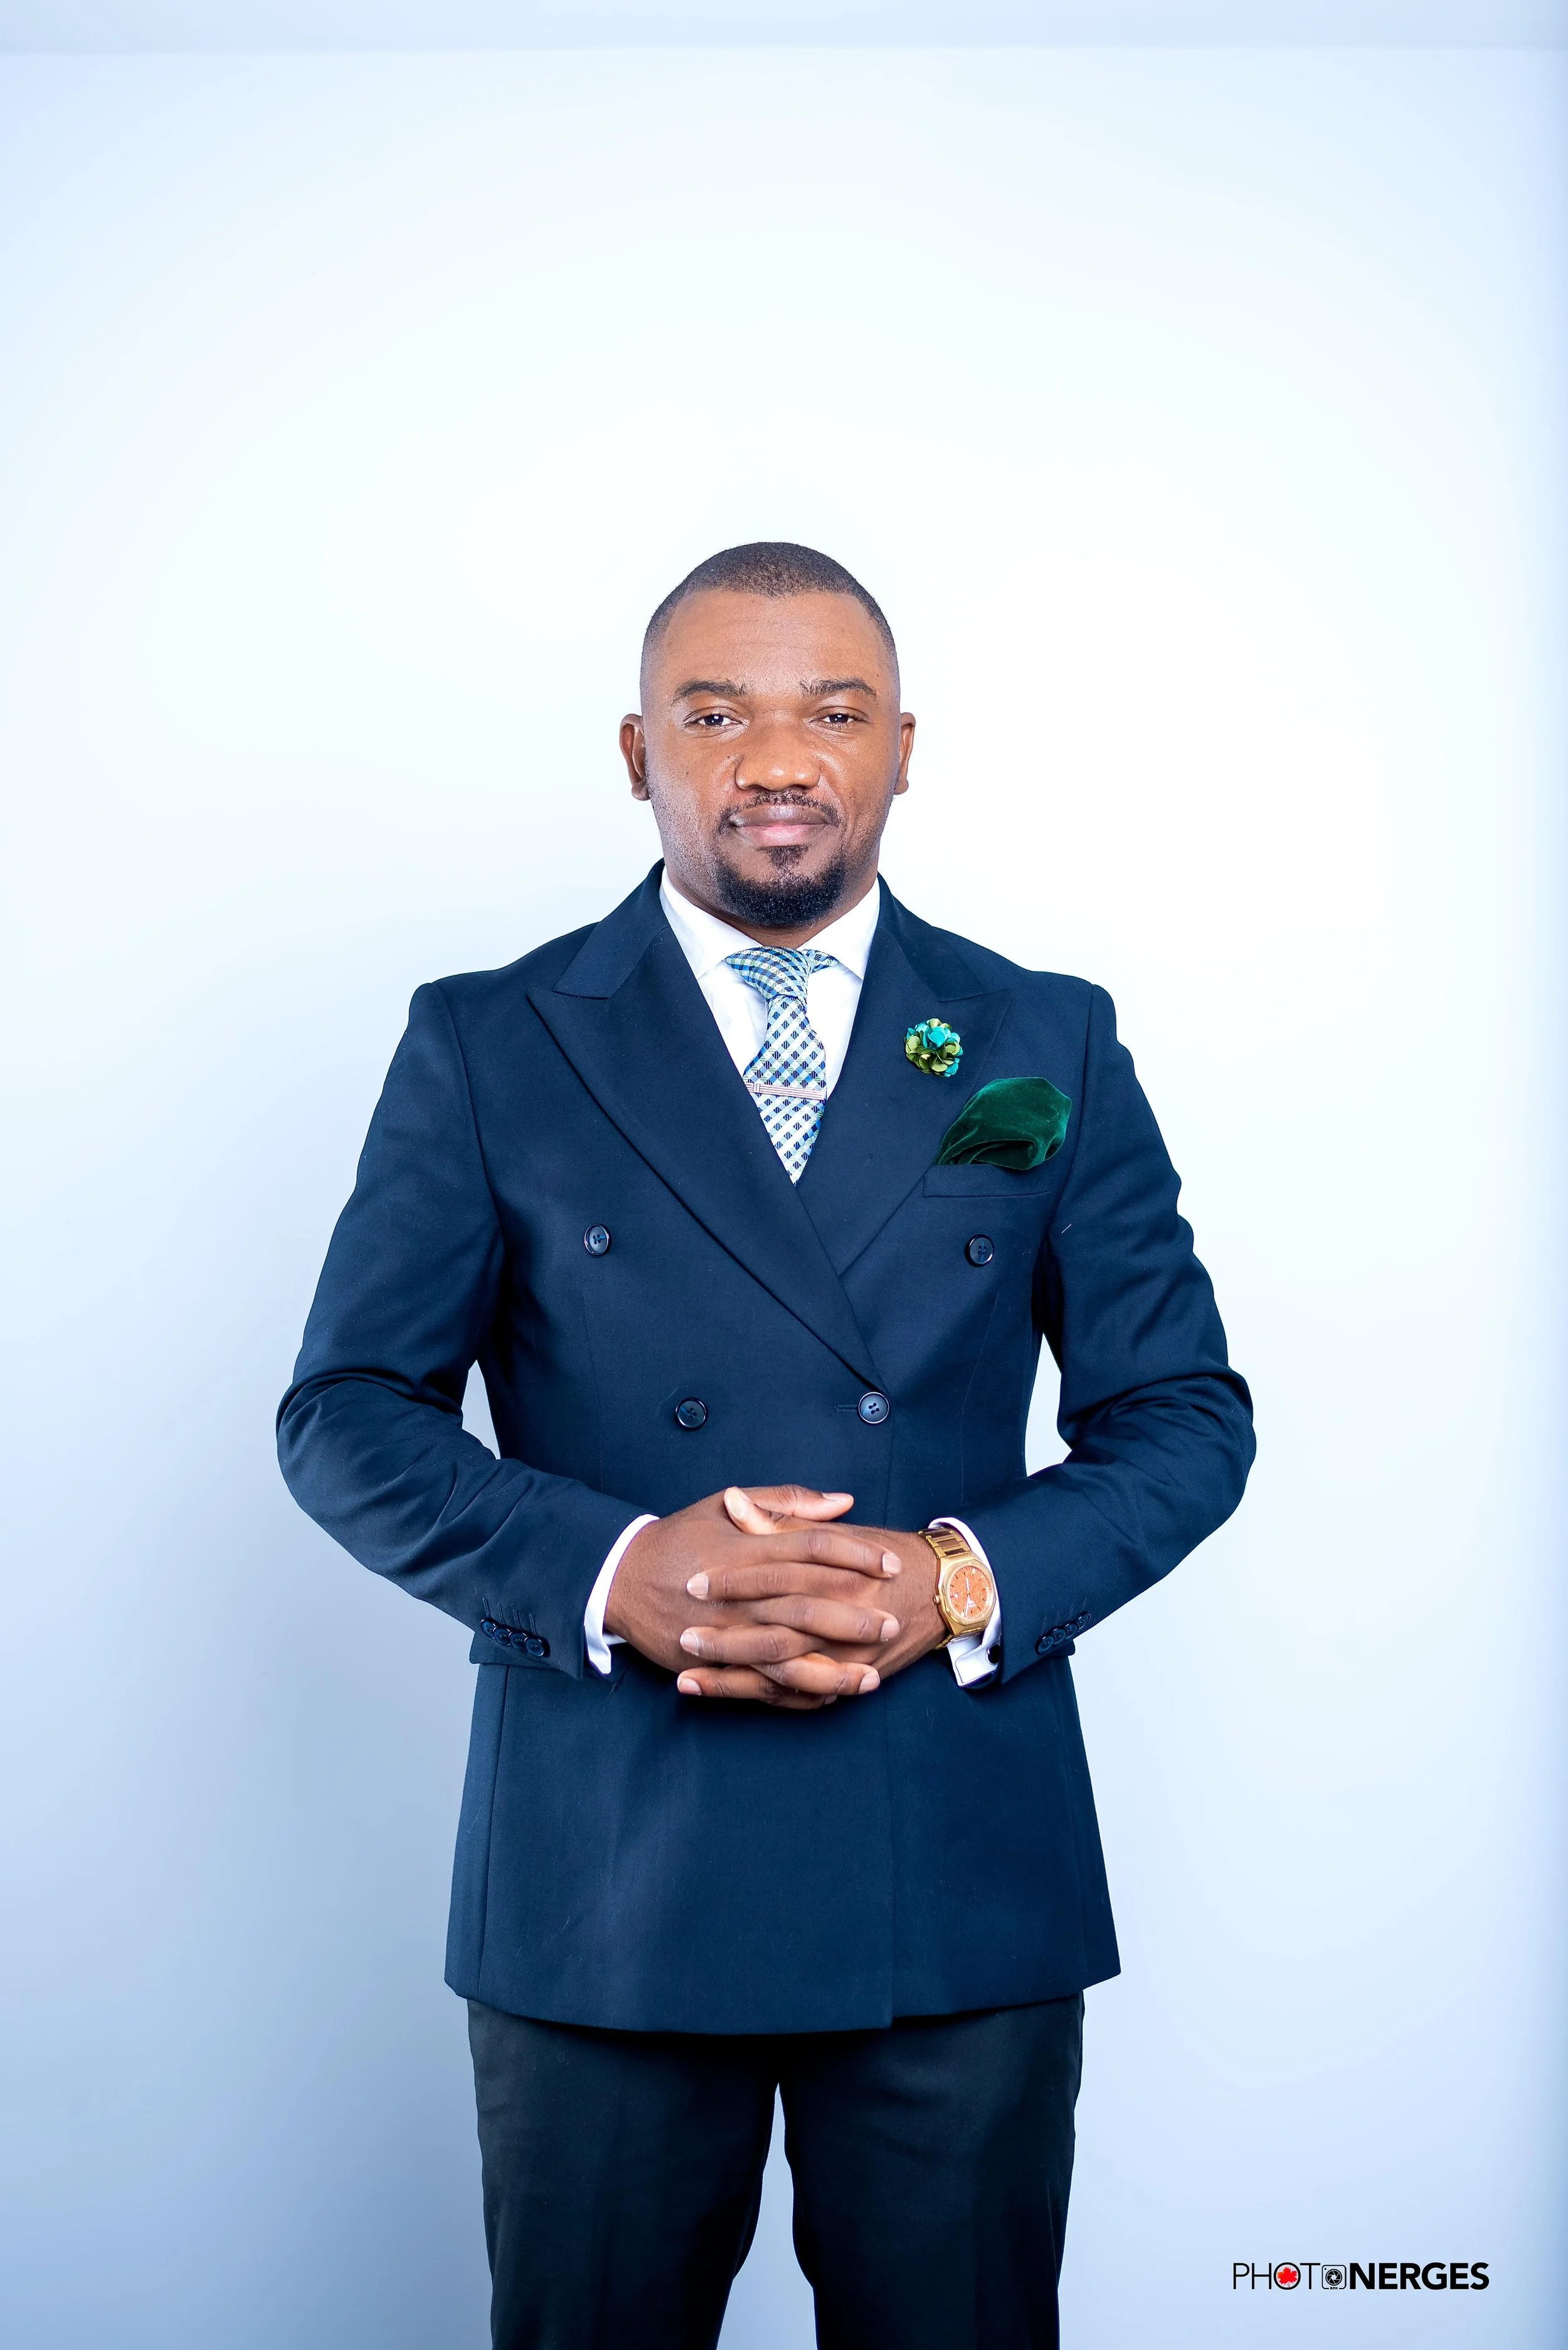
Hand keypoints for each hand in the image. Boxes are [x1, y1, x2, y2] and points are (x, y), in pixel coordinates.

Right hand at [606, 1486, 902, 1709]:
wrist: (619, 1577)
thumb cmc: (680, 1537)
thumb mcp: (725, 1504)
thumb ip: (785, 1502)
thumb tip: (842, 1502)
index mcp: (746, 1549)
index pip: (813, 1547)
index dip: (855, 1555)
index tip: (888, 1564)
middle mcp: (739, 1593)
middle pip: (806, 1605)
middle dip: (853, 1618)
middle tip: (892, 1623)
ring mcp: (724, 1632)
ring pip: (787, 1655)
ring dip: (831, 1669)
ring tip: (871, 1677)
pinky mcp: (710, 1662)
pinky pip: (759, 1684)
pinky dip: (794, 1692)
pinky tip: (826, 1696)